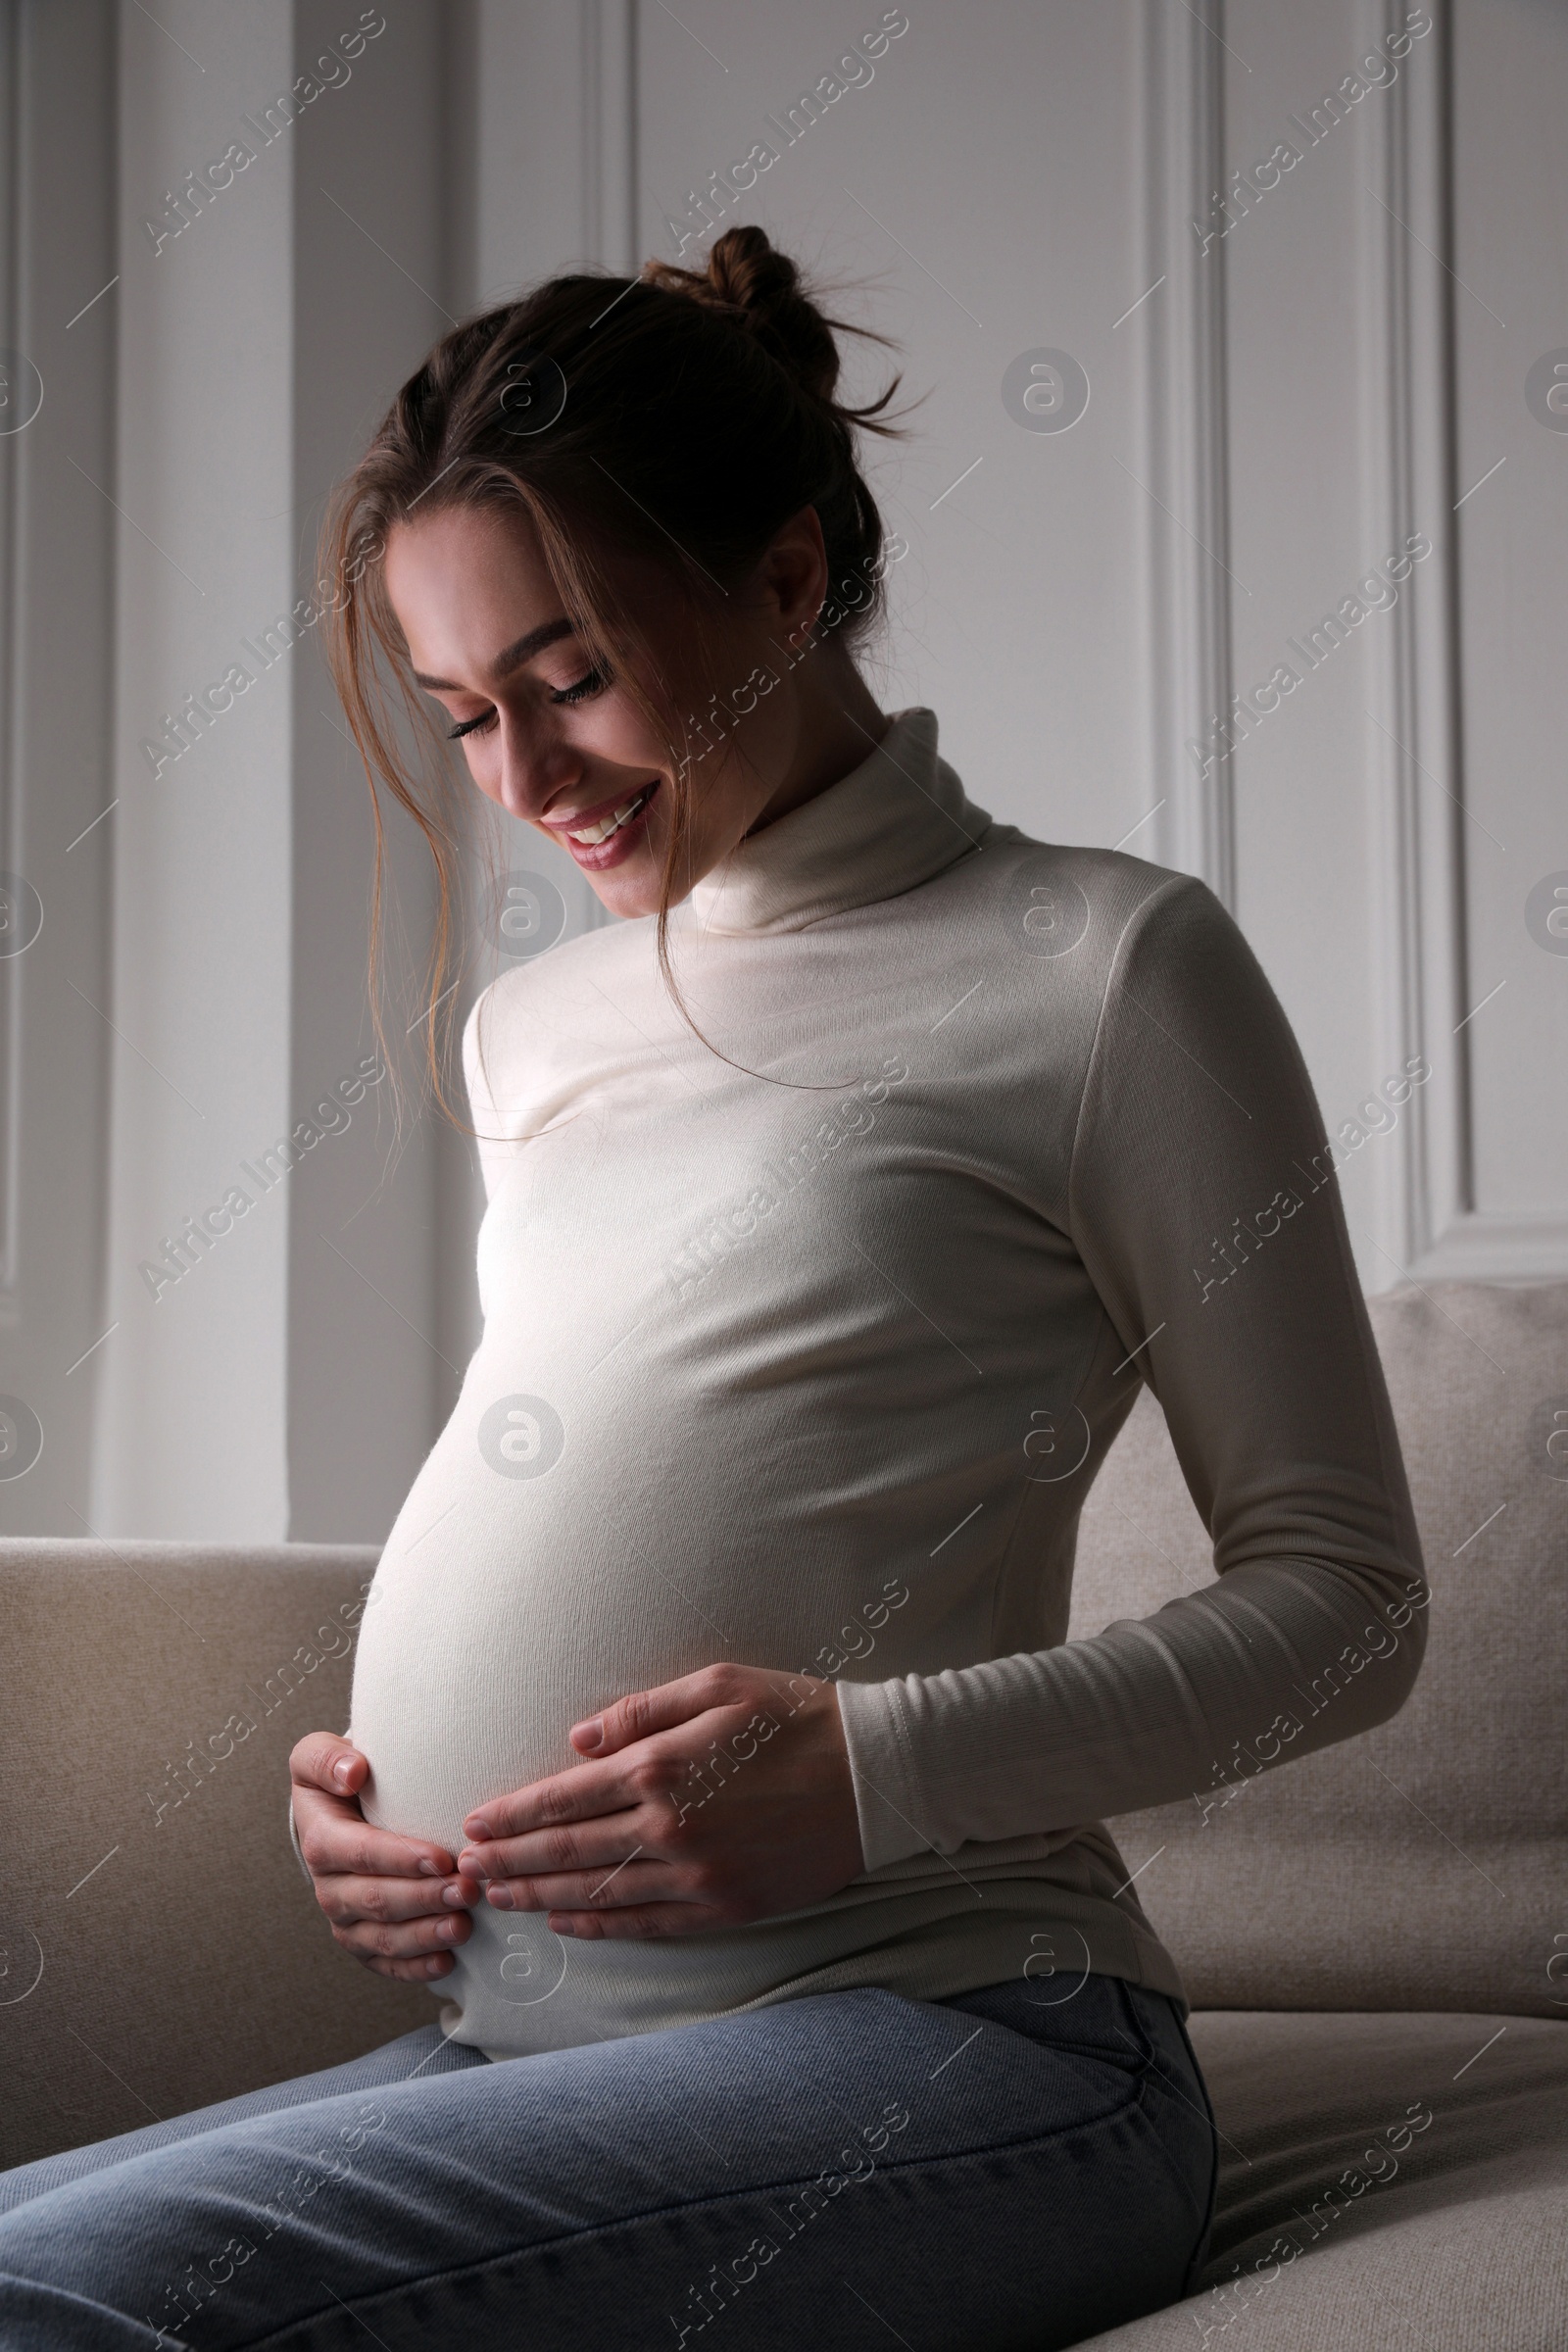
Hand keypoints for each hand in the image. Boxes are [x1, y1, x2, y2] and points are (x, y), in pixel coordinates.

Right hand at [289, 1732, 479, 1983]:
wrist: (340, 1810)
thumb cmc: (341, 1779)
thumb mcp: (319, 1755)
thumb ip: (327, 1759)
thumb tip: (352, 1773)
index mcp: (320, 1840)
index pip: (359, 1853)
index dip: (399, 1859)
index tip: (441, 1858)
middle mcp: (329, 1886)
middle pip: (376, 1900)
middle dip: (424, 1898)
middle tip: (468, 1890)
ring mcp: (345, 1919)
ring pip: (383, 1937)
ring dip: (425, 1934)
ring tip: (464, 1926)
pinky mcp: (363, 1941)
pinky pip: (385, 1963)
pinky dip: (414, 1966)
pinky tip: (446, 1962)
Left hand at [456, 1665, 864, 1938]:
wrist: (876, 1774)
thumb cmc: (797, 1715)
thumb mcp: (719, 1685)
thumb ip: (641, 1713)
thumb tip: (577, 1743)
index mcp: (663, 1768)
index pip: (565, 1798)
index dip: (513, 1815)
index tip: (474, 1825)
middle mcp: (671, 1829)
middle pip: (569, 1851)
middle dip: (511, 1862)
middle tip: (466, 1872)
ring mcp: (698, 1875)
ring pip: (599, 1893)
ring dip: (541, 1897)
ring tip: (500, 1899)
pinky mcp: (725, 1906)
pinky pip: (647, 1924)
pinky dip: (600, 1925)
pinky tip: (568, 1921)